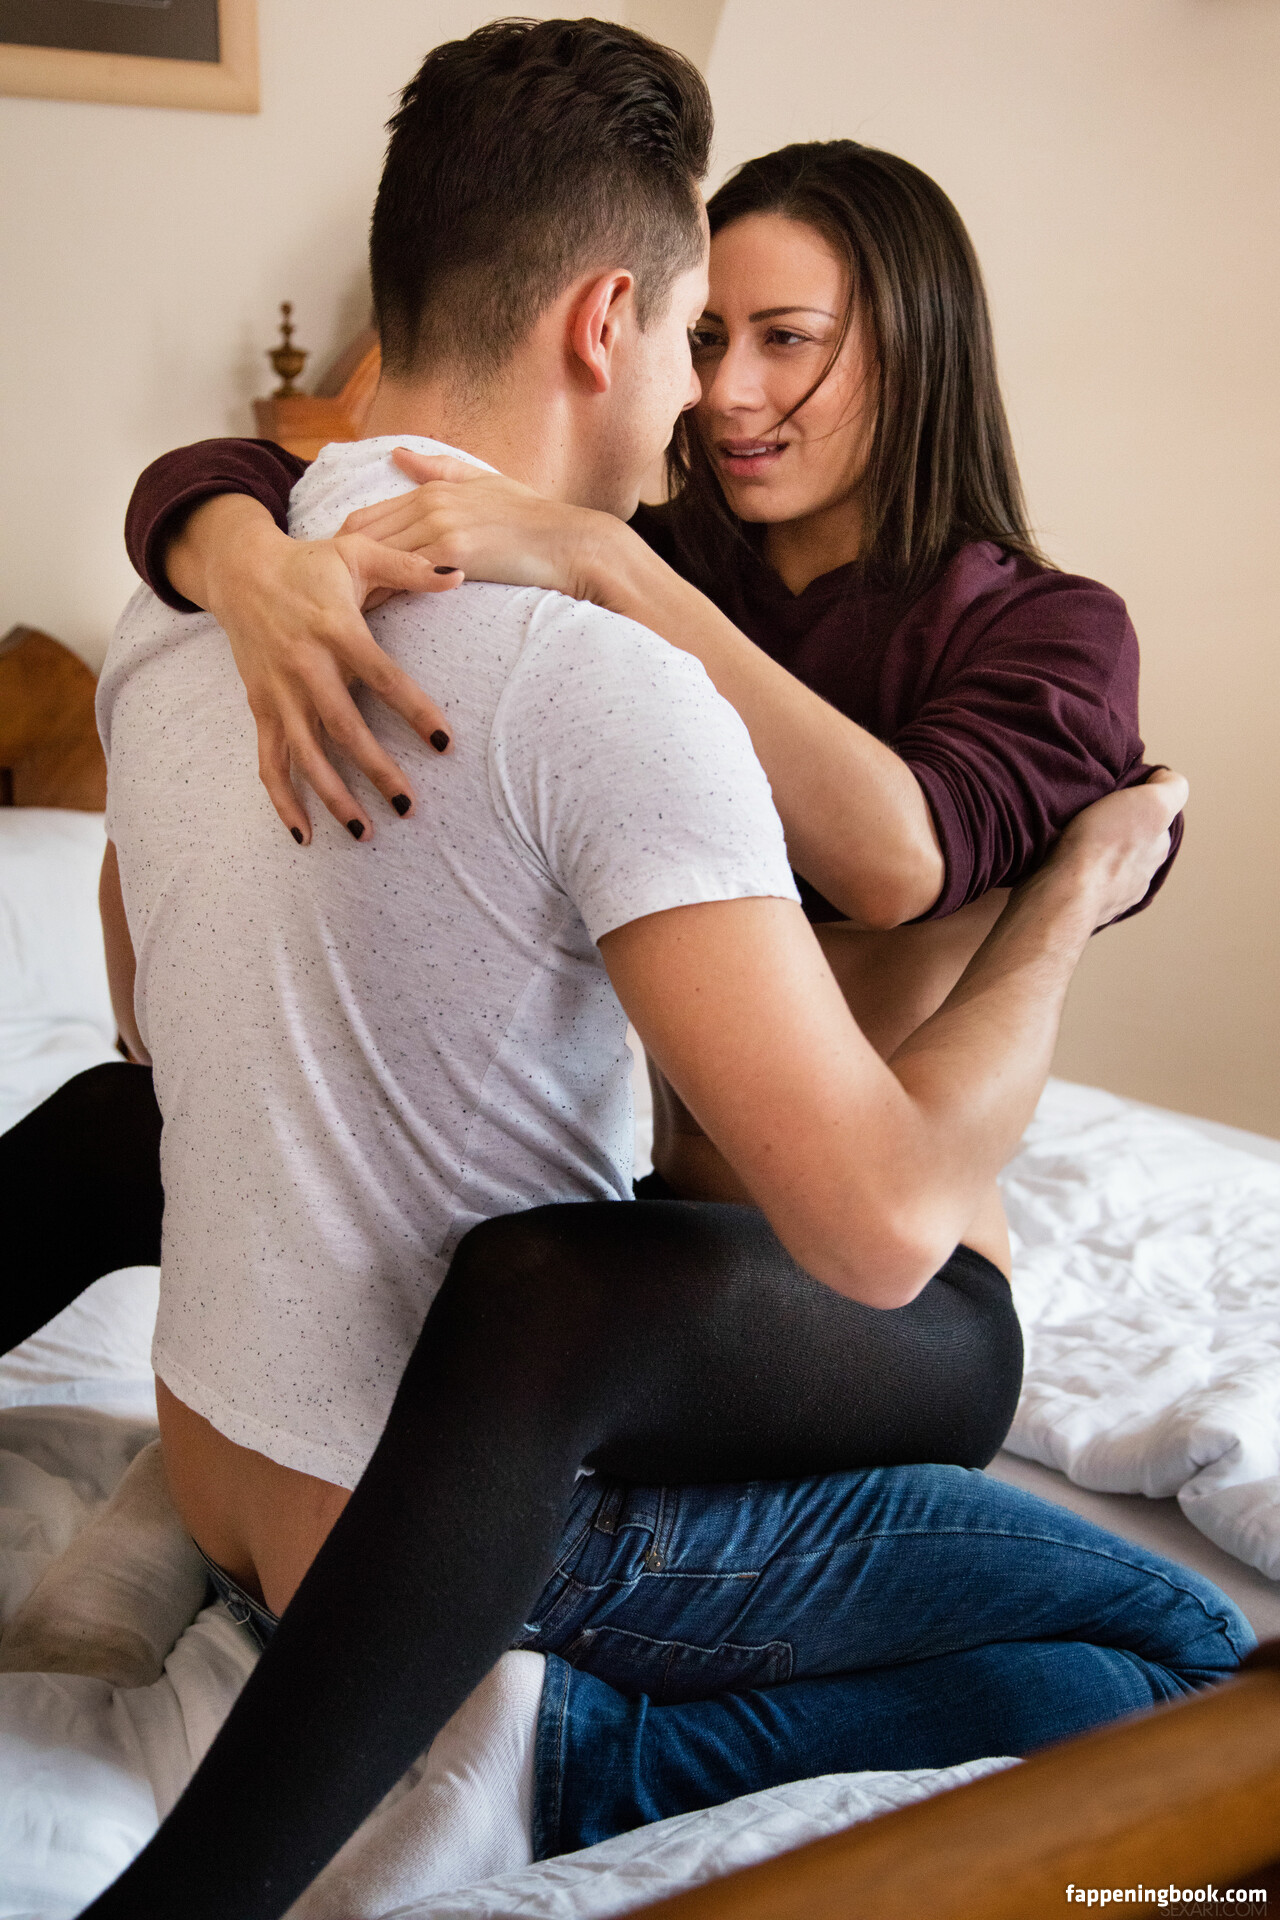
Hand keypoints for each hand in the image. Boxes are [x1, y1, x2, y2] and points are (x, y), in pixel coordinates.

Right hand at [187, 500, 462, 842]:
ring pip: (305, 756)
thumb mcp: (359, 552)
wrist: (239, 570)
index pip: (383, 678)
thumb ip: (410, 567)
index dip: (415, 711)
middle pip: (344, 729)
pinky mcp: (260, 708)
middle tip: (409, 805)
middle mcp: (305, 667)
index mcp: (336, 630)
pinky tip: (305, 836)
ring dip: (332, 797)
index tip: (444, 744)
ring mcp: (279, 693)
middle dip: (376, 770)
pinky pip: (269, 762)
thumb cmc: (309, 564)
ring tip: (366, 831)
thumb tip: (460, 573)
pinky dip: (282, 801)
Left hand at [341, 448, 610, 602]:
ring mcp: (440, 526)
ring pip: (378, 556)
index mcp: (432, 489)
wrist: (572, 544)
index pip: (366, 519)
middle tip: (325, 600)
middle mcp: (430, 503)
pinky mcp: (454, 553)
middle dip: (340, 569)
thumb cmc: (535, 520)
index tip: (334, 577)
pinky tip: (374, 617)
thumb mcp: (486, 483)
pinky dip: (386, 595)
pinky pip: (405, 575)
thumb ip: (439, 470)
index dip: (344, 549)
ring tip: (338, 614)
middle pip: (361, 537)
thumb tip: (397, 454)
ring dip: (357, 586)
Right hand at [1049, 768, 1188, 927]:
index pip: (1156, 821)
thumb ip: (1171, 787)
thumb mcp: (1153, 801)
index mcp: (1157, 850)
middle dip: (1118, 831)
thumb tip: (1165, 779)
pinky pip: (1084, 885)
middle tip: (1096, 815)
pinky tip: (1065, 865)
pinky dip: (1078, 874)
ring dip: (1097, 855)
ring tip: (1076, 840)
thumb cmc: (1104, 845)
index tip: (1120, 795)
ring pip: (1108, 868)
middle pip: (1132, 845)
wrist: (1065, 892)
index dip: (1139, 803)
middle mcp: (1140, 877)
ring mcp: (1112, 898)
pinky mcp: (1082, 907)